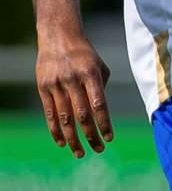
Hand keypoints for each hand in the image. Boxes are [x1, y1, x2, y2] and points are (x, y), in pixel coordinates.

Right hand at [36, 29, 112, 158]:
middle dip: (91, 136)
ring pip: (64, 118)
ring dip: (73, 138)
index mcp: (91, 75)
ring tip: (81, 153)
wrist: (58, 37)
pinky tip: (61, 143)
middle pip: (82, 115)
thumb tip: (99, 115)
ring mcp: (56, 85)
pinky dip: (55, 130)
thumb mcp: (100, 67)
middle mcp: (73, 81)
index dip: (104, 123)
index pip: (99, 105)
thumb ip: (100, 89)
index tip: (109, 138)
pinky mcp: (43, 88)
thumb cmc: (85, 55)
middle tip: (99, 150)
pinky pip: (49, 114)